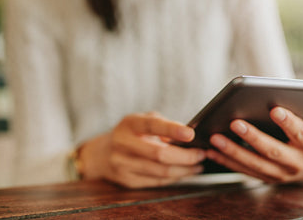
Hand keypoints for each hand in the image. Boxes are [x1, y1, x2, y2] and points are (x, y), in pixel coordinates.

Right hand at [79, 112, 205, 187]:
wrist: (101, 154)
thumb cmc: (130, 133)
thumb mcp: (141, 121)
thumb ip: (162, 124)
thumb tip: (188, 136)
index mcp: (129, 123)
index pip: (151, 125)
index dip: (172, 129)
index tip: (190, 134)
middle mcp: (122, 143)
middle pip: (159, 154)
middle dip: (185, 156)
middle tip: (201, 154)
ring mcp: (122, 164)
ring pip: (161, 171)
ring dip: (184, 170)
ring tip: (198, 165)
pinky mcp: (127, 181)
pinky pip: (157, 182)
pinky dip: (175, 178)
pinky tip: (185, 172)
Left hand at [206, 104, 302, 182]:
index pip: (300, 133)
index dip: (289, 122)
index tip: (274, 108)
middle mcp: (296, 163)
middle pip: (273, 151)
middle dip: (253, 137)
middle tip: (234, 122)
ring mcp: (280, 174)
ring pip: (254, 164)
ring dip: (233, 152)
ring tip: (215, 137)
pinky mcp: (265, 178)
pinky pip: (243, 171)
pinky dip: (227, 161)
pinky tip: (212, 149)